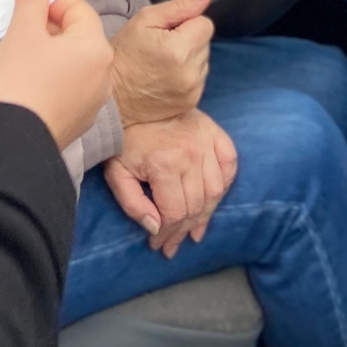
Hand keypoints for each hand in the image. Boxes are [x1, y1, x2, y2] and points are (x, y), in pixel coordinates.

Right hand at [0, 0, 113, 149]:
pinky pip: (59, 88)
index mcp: (95, 47)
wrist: (10, 144)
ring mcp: (91, 101)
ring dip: (31, 53)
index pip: (78, 9)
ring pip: (61, 63)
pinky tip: (7, 79)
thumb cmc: (19, 80)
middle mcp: (102, 74)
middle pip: (70, 37)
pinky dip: (37, 78)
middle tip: (5, 30)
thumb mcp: (21, 32)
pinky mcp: (75, 122)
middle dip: (34, 29)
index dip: (48, 2)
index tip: (22, 6)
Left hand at [104, 109, 238, 257]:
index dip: (167, 234)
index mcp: (165, 165)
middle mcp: (191, 155)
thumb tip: (155, 228)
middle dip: (183, 231)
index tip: (158, 244)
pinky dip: (225, 184)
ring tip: (193, 230)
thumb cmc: (125, 139)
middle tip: (173, 244)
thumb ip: (132, 204)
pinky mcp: (216, 134)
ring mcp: (207, 143)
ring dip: (205, 215)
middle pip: (195, 207)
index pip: (174, 213)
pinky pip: (230, 166)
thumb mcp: (117, 173)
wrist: (138, 102)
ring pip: (215, 192)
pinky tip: (213, 198)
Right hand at [110, 0, 214, 125]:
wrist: (111, 96)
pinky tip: (166, 76)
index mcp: (179, 48)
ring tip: (163, 62)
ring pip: (203, 61)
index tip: (168, 30)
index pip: (205, 24)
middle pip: (205, 42)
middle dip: (188, 40)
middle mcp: (190, 72)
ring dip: (189, 58)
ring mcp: (192, 90)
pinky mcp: (191, 102)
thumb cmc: (123, 54)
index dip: (187, 22)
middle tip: (162, 46)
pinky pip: (199, 79)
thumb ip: (180, 6)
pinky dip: (187, 75)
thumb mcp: (144, 20)